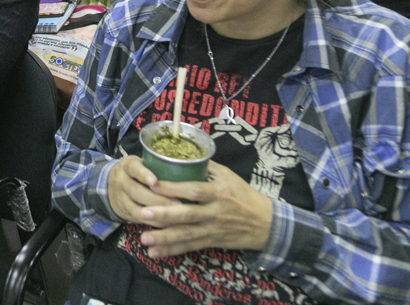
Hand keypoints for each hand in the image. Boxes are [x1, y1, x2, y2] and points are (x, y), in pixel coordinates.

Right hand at [107, 155, 175, 222]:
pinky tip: (169, 225)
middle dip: (157, 199)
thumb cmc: (136, 173)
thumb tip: (186, 169)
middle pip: (136, 192)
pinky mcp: (125, 214)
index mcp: (128, 166)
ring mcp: (121, 199)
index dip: (144, 175)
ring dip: (157, 214)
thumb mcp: (141, 164)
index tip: (155, 182)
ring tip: (176, 217)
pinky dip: (154, 223)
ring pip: (137, 209)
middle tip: (177, 204)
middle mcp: (121, 182)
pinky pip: (140, 220)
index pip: (134, 168)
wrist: (110, 187)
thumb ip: (156, 166)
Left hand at [132, 161, 273, 256]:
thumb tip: (183, 156)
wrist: (266, 223)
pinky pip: (190, 247)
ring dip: (164, 238)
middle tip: (143, 214)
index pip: (194, 190)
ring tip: (143, 239)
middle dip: (164, 215)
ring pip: (186, 234)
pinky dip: (172, 251)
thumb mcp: (229, 176)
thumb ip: (206, 167)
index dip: (173, 188)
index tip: (153, 184)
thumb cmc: (245, 195)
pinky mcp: (212, 242)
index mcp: (218, 192)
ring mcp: (213, 229)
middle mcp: (215, 212)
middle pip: (187, 214)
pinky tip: (155, 253)